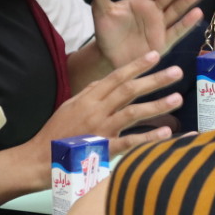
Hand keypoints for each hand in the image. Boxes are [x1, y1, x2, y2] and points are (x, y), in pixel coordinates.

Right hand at [41, 52, 182, 156]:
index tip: (156, 54)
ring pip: (132, 113)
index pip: (116, 77)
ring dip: (157, 105)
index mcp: (88, 98)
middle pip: (129, 91)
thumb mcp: (69, 106)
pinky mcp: (103, 150)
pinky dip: (148, 137)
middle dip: (154, 79)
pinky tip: (166, 133)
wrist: (37, 160)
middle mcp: (96, 110)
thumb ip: (89, 93)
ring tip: (177, 98)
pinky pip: (129, 142)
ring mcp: (100, 130)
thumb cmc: (55, 133)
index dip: (136, 65)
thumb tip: (107, 80)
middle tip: (177, 71)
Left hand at [89, 0, 206, 71]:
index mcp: (140, 0)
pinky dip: (187, 23)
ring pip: (177, 9)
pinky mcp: (164, 42)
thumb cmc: (106, 32)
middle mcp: (154, 10)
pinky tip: (197, 13)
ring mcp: (160, 25)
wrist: (108, 58)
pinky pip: (177, 31)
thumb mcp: (102, 12)